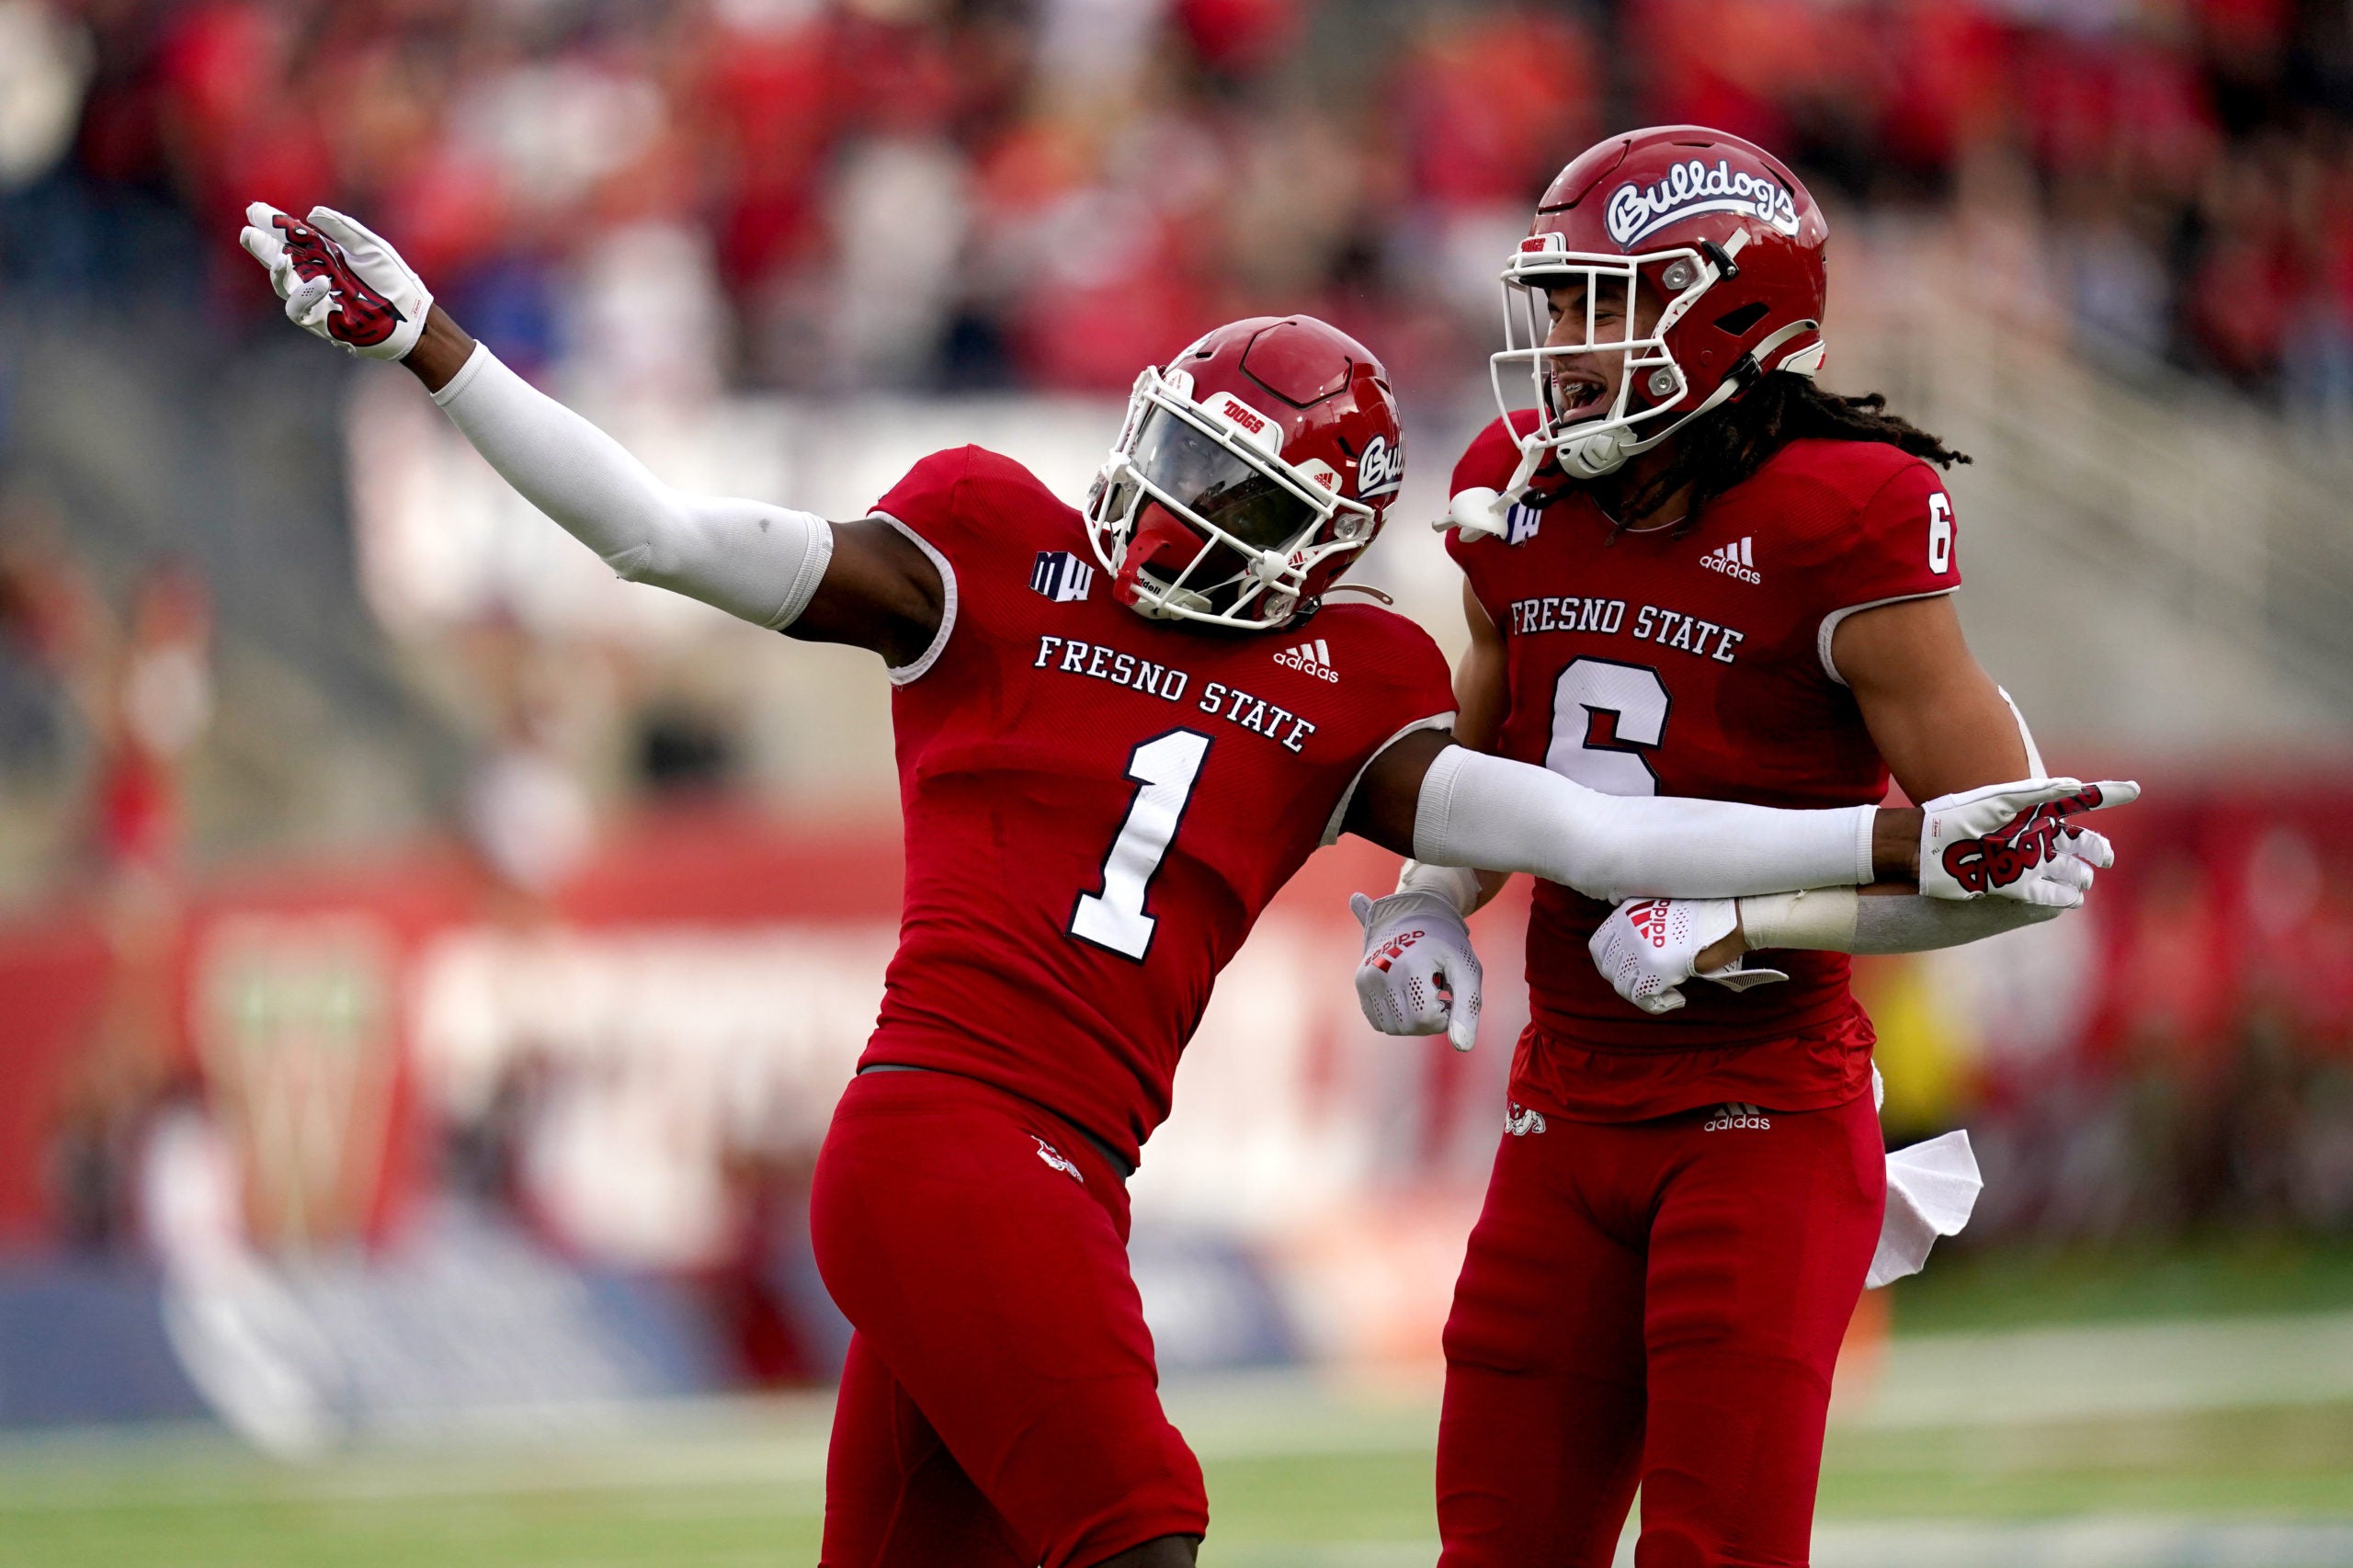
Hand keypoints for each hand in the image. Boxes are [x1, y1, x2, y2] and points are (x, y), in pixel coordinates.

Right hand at [239, 202, 430, 360]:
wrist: (413, 318)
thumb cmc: (395, 282)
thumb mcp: (370, 248)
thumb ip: (343, 229)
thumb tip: (312, 213)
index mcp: (326, 256)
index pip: (293, 238)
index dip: (273, 225)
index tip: (255, 209)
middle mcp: (316, 276)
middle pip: (279, 260)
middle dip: (262, 247)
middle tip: (248, 233)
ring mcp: (318, 301)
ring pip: (283, 287)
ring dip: (276, 272)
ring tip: (281, 257)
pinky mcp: (323, 323)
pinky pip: (301, 310)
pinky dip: (305, 295)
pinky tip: (319, 281)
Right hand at [1351, 889, 1481, 1051]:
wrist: (1416, 913)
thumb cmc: (1448, 944)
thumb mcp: (1467, 971)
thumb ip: (1467, 1008)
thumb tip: (1462, 1047)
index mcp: (1409, 967)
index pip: (1427, 1020)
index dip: (1444, 1014)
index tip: (1449, 993)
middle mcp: (1381, 972)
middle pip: (1409, 1027)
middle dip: (1429, 1017)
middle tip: (1437, 989)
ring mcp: (1366, 977)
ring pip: (1393, 1028)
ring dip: (1411, 1018)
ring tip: (1421, 988)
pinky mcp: (1359, 982)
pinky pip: (1379, 1021)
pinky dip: (1395, 1015)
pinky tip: (1406, 991)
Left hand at [1588, 897, 1788, 1015]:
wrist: (1732, 919)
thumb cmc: (1703, 917)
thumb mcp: (1660, 912)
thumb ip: (1640, 928)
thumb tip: (1626, 958)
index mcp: (1627, 914)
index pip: (1597, 947)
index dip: (1609, 965)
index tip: (1626, 973)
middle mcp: (1628, 929)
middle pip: (1609, 970)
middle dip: (1627, 982)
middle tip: (1650, 985)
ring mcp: (1640, 949)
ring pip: (1624, 986)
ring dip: (1644, 994)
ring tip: (1667, 991)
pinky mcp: (1657, 968)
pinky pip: (1642, 998)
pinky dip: (1657, 1004)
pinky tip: (1676, 998)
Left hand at [1919, 778, 2137, 903]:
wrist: (1926, 847)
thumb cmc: (1959, 815)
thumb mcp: (1998, 799)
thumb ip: (2036, 792)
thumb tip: (2074, 785)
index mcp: (2035, 812)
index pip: (2078, 801)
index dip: (2106, 794)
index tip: (2134, 789)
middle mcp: (2035, 837)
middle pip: (2080, 844)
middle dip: (2098, 849)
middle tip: (2105, 856)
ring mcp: (2027, 863)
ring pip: (2067, 871)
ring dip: (2080, 876)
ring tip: (2083, 878)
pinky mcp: (2013, 887)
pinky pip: (2045, 893)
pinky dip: (2060, 896)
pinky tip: (2071, 897)